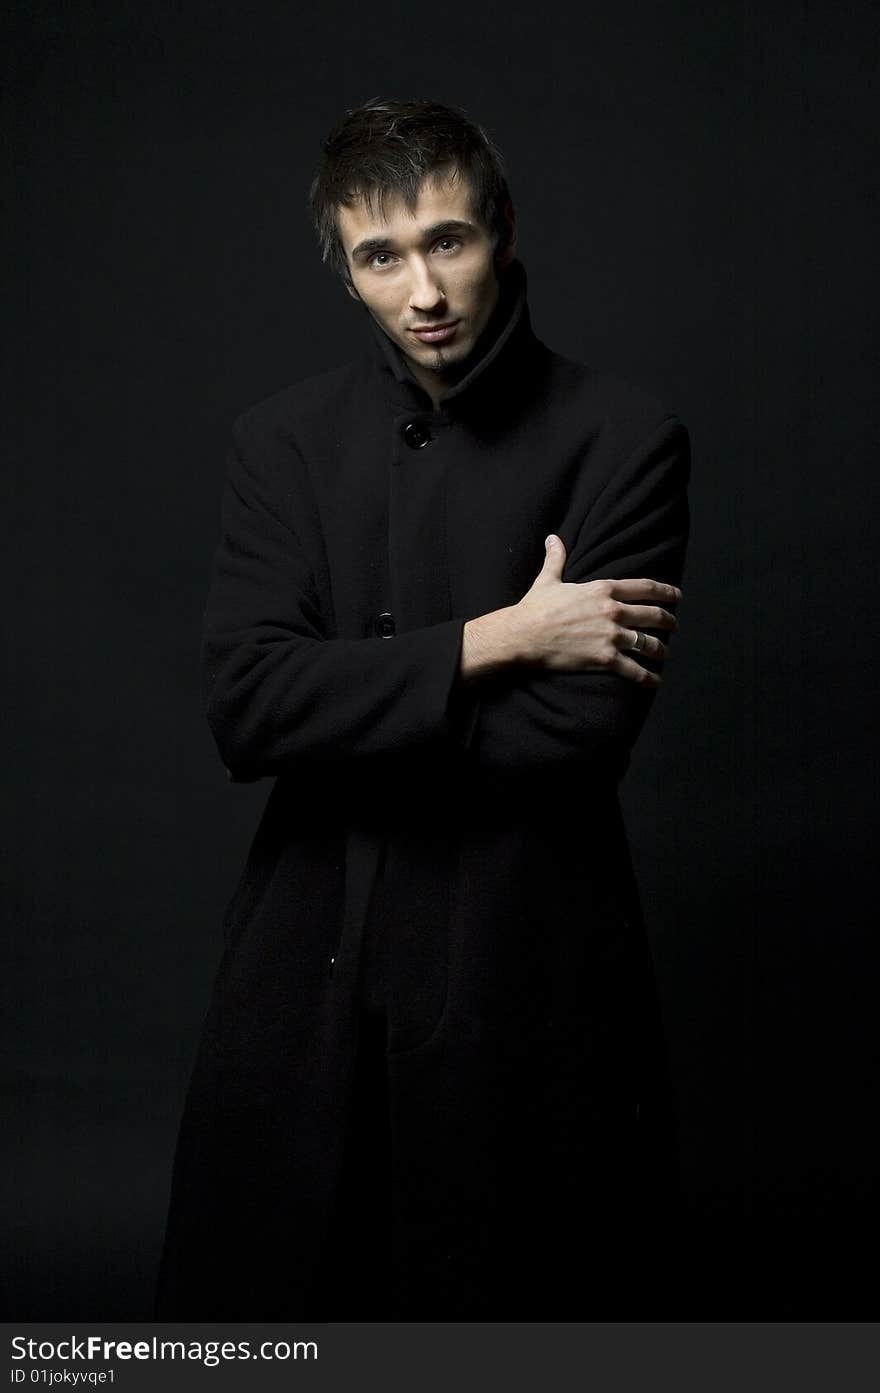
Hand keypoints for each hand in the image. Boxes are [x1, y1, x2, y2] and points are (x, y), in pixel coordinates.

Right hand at [513, 534, 681, 685]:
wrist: (522, 635)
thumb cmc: (534, 608)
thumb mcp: (548, 580)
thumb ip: (556, 559)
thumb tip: (552, 538)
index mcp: (603, 590)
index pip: (646, 588)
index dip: (666, 592)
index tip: (677, 596)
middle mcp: (613, 611)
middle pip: (653, 616)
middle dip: (668, 621)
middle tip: (674, 625)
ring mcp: (611, 636)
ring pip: (649, 643)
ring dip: (660, 650)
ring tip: (663, 653)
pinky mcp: (605, 658)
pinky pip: (635, 670)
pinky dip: (648, 677)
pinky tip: (655, 681)